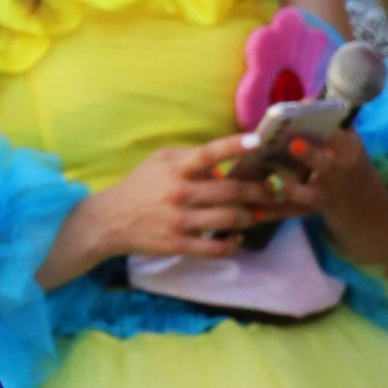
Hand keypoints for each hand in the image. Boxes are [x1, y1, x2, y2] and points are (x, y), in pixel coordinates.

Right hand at [69, 142, 307, 264]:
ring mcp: (181, 221)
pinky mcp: (180, 245)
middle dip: (260, 190)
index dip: (234, 146)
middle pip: (231, 191)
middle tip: (276, 190)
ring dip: (250, 216)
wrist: (112, 219)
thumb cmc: (142, 186)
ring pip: (230, 219)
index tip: (258, 140)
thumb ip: (192, 159)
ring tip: (258, 213)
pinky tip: (238, 237)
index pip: (208, 153)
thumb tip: (225, 164)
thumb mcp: (161, 162)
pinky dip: (233, 243)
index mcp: (176, 168)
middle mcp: (180, 193)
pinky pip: (217, 247)